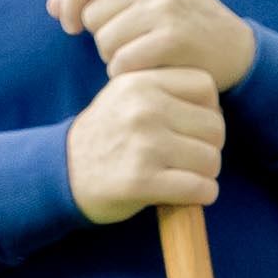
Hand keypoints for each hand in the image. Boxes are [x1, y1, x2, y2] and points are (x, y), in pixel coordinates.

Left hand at [50, 0, 260, 92]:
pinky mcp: (171, 37)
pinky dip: (130, 73)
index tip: (70, 25)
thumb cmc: (182, 23)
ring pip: (104, 42)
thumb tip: (52, 3)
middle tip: (136, 41)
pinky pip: (122, 63)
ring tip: (146, 53)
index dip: (69, 2)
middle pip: (91, 15)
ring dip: (117, 57)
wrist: (235, 49)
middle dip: (103, 36)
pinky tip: (151, 69)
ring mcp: (164, 5)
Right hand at [66, 70, 224, 223]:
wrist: (61, 172)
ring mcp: (143, 144)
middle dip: (209, 147)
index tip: (191, 126)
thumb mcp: (126, 96)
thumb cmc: (106, 135)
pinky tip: (189, 194)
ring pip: (211, 160)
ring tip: (185, 175)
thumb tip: (217, 108)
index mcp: (140, 82)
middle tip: (189, 158)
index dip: (208, 109)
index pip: (205, 86)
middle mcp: (143, 108)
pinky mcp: (142, 180)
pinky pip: (199, 188)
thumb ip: (165, 90)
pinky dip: (202, 195)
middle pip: (214, 127)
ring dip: (206, 174)